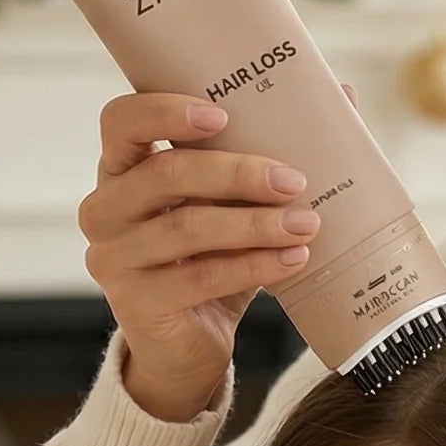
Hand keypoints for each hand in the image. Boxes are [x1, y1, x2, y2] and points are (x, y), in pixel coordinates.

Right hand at [79, 84, 352, 421]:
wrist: (187, 349)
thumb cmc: (210, 262)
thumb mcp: (232, 209)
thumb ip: (267, 157)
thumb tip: (341, 96)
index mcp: (121, 171)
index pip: (121, 122)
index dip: (164, 111)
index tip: (221, 113)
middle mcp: (104, 209)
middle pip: (166, 174)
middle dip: (237, 172)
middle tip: (294, 180)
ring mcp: (113, 258)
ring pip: (187, 227)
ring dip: (255, 224)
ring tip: (307, 224)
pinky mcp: (135, 303)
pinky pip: (200, 277)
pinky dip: (254, 266)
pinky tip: (292, 258)